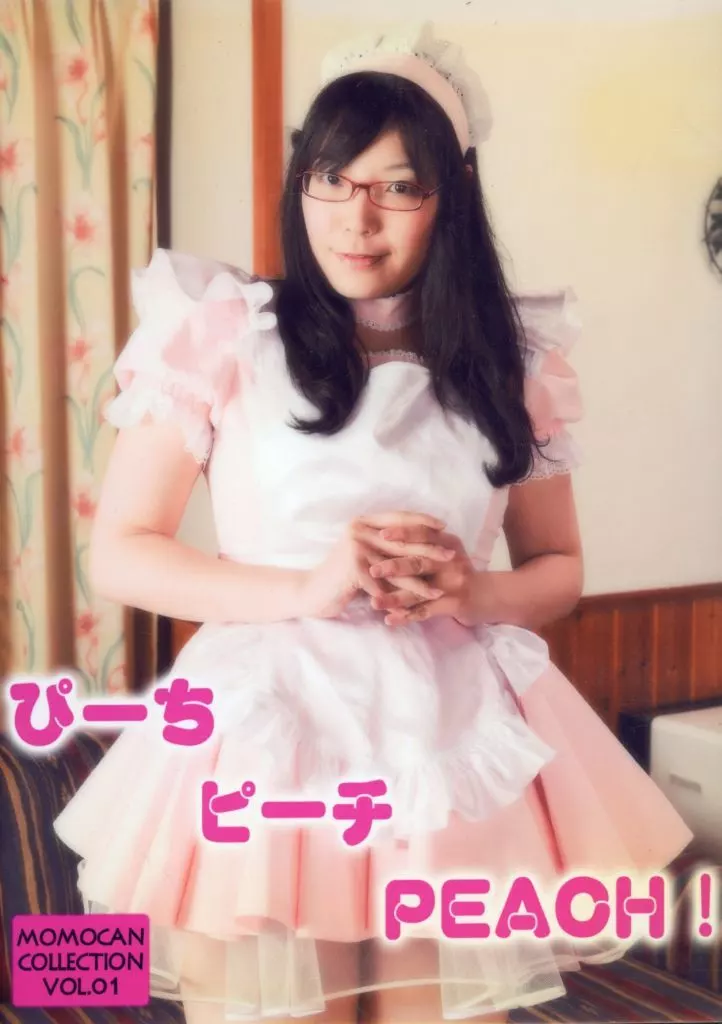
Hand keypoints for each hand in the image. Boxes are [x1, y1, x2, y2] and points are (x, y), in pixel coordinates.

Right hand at [300, 512, 456, 618]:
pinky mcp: (353, 566)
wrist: (313, 592)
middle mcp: (358, 529)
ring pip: (396, 564)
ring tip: (440, 588)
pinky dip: (401, 597)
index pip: (398, 517)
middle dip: (429, 549)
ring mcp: (355, 546)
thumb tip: (420, 544)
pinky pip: (384, 584)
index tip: (444, 526)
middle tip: (451, 556)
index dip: (422, 520)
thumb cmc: (342, 576)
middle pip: (401, 539)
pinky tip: (415, 606)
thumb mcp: (365, 556)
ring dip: (420, 579)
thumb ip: (385, 548)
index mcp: (363, 522)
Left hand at [368, 528, 481, 626]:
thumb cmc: (458, 571)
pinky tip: (390, 620)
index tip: (381, 534)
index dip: (403, 533)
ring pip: (419, 591)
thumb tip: (386, 536)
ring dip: (395, 598)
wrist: (489, 596)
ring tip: (374, 603)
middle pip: (420, 562)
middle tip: (372, 570)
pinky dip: (406, 617)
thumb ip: (425, 544)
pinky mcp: (455, 604)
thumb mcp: (447, 551)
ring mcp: (454, 583)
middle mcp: (451, 561)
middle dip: (394, 567)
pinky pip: (426, 611)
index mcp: (448, 543)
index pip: (424, 534)